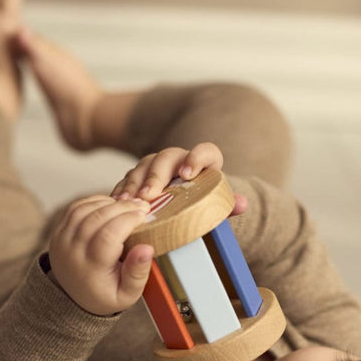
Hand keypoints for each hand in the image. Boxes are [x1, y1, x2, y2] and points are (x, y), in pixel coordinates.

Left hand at [47, 195, 153, 315]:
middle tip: (142, 206)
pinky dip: (95, 201)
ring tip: (128, 205)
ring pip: (84, 209)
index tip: (144, 216)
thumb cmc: (106, 294)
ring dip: (109, 202)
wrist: (76, 297)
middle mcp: (72, 253)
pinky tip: (111, 205)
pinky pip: (76, 208)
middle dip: (122, 208)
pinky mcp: (59, 231)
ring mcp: (62, 240)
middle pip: (96, 219)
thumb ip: (138, 273)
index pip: (107, 236)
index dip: (127, 220)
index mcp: (91, 269)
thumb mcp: (128, 294)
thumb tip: (147, 248)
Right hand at [111, 142, 247, 216]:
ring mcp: (157, 166)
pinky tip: (117, 203)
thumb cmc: (203, 207)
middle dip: (156, 176)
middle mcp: (179, 160)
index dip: (197, 158)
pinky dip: (122, 190)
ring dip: (135, 183)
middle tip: (149, 195)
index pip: (206, 152)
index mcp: (204, 164)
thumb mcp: (214, 207)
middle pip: (166, 158)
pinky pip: (128, 178)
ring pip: (144, 166)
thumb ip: (227, 205)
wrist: (185, 208)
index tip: (187, 175)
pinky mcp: (139, 176)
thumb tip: (243, 204)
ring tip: (129, 201)